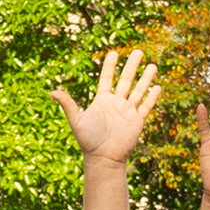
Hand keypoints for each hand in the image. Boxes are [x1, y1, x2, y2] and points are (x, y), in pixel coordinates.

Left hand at [54, 47, 159, 166]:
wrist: (102, 158)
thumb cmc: (88, 140)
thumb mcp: (76, 120)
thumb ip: (67, 105)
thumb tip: (51, 92)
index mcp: (101, 100)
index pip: (106, 78)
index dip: (110, 66)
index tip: (114, 52)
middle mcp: (116, 103)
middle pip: (125, 80)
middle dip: (132, 66)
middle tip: (138, 51)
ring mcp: (127, 111)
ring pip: (138, 91)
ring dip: (145, 79)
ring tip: (152, 65)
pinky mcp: (137, 121)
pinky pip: (146, 106)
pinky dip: (152, 97)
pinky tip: (157, 86)